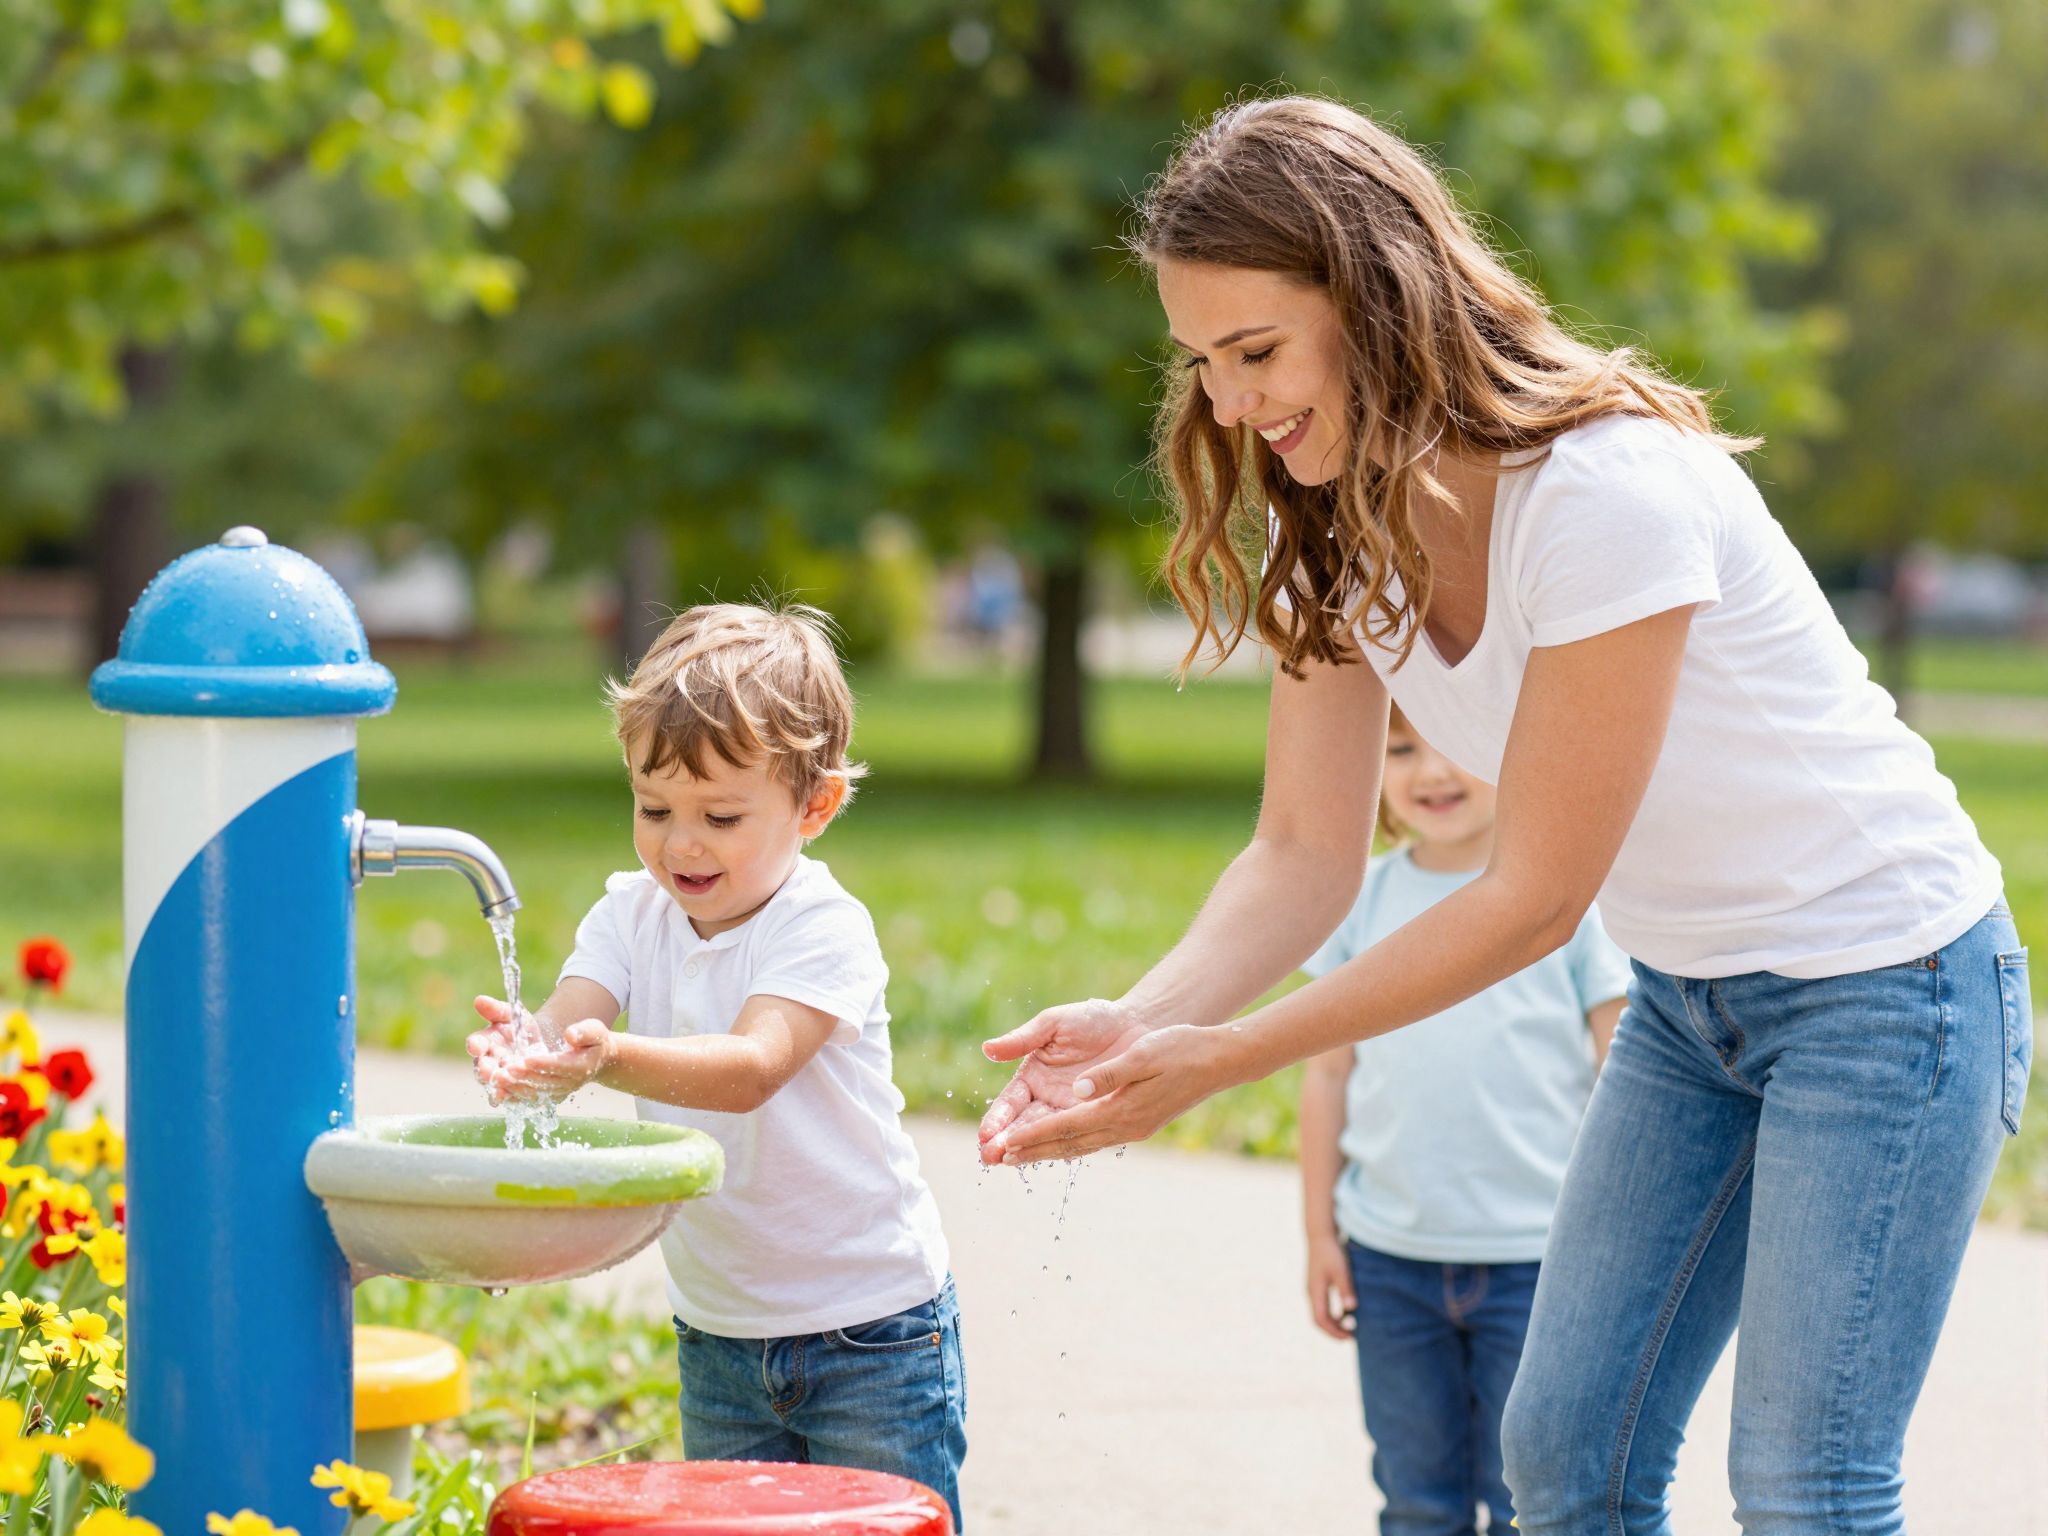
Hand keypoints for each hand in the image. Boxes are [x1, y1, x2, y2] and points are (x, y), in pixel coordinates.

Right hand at [466, 996, 520, 1099]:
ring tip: (501, 1083)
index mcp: (484, 1043)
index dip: (475, 1045)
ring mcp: (500, 1079)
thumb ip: (496, 1009)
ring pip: (495, 1085)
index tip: (476, 1045)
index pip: (476, 1044)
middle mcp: (488, 1063)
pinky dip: (511, 1097)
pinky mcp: (514, 1092)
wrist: (541, 1045)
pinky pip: (510, 1098)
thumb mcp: (512, 1014)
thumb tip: (479, 1000)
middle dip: (485, 1069)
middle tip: (488, 1069)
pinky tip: (514, 1097)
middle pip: (482, 1069)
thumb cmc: (520, 1028)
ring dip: (498, 1085)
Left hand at [487, 1019, 611, 1099]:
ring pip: (534, 1093)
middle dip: (523, 1077)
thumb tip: (570, 1035)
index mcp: (581, 1066)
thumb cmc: (593, 1041)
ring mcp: (557, 1093)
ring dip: (515, 1087)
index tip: (526, 1059)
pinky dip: (513, 1096)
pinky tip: (498, 1090)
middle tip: (505, 1070)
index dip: (543, 1064)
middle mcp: (568, 1084)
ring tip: (497, 1079)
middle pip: (544, 1082)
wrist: (594, 1059)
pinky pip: (529, 1099)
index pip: (561, 1066)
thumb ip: (585, 1032)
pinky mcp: (547, 1097)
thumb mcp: (595, 1031)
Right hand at [978, 998, 1155, 1164]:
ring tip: (1010, 1162)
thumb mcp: (1054, 1024)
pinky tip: (1047, 1156)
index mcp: (1033, 1077)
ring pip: (1047, 1135)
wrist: (1135, 1025)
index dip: (998, 1118)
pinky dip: (1062, 1146)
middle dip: (1005, 1142)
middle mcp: (1047, 1099)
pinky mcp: (1095, 1118)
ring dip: (1029, 1149)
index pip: (1010, 1102)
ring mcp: (1071, 1112)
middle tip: (990, 1157)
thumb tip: (987, 1049)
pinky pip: (1078, 1136)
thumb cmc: (1092, 1019)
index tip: (985, 1133)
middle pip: (1023, 1125)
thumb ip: (1022, 1039)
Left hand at [981, 1014, 1234, 1164]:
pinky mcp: (1138, 1123)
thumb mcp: (1143, 1055)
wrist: (1218, 1060)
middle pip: (1069, 1143)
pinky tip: (1058, 1142)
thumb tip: (1079, 1090)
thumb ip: (1109, 1074)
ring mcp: (1133, 1129)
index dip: (1033, 1135)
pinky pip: (1094, 1138)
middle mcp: (1125, 1127)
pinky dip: (1070, 1142)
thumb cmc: (1180, 1050)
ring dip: (1047, 1150)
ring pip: (1080, 1144)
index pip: (1066, 1126)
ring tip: (1016, 1157)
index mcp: (1122, 1111)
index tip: (1004, 1143)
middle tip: (996, 1160)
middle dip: (1031, 1151)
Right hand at [1305, 1233, 1355, 1340]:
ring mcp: (1313, 1288)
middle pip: (1319, 1319)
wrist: (1321, 1234)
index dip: (1334, 1331)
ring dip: (1334, 1322)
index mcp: (1315, 1291)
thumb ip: (1345, 1289)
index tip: (1349, 1337)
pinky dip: (1334, 1312)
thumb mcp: (1341, 1270)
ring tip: (1351, 1326)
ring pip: (1321, 1312)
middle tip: (1351, 1336)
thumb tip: (1351, 1310)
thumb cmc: (1332, 1251)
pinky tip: (1347, 1311)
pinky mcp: (1318, 1283)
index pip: (1321, 1319)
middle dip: (1334, 1330)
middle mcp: (1312, 1292)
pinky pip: (1324, 1304)